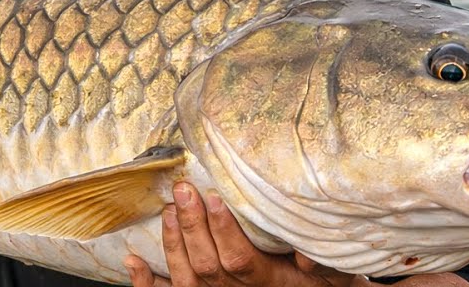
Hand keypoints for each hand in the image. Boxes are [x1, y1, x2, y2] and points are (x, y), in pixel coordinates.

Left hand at [124, 182, 363, 286]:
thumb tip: (307, 254)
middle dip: (192, 226)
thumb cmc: (325, 284)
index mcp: (268, 282)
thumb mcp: (336, 275)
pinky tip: (133, 261)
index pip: (239, 260)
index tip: (214, 198)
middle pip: (208, 265)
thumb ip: (325, 263)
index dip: (223, 230)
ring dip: (173, 242)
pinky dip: (147, 281)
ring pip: (186, 278)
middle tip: (183, 190)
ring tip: (168, 210)